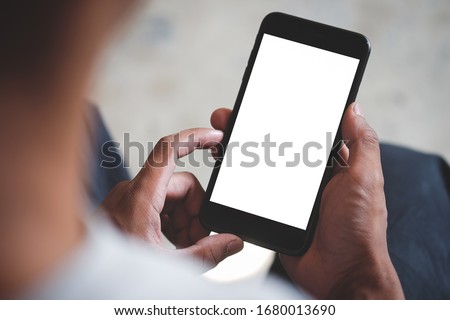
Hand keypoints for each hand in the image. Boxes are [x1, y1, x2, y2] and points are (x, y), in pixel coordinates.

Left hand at [101, 128, 243, 270]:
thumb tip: (233, 241)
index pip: (168, 149)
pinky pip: (159, 204)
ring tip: (181, 248)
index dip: (195, 137)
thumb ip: (206, 254)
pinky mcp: (128, 207)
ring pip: (172, 196)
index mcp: (140, 197)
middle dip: (195, 212)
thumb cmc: (111, 274)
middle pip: (181, 185)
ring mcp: (129, 199)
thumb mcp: (167, 265)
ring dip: (184, 220)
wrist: (78, 274)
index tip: (216, 137)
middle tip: (196, 241)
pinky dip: (171, 221)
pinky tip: (171, 244)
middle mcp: (133, 191)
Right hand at [210, 105, 403, 298]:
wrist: (339, 274)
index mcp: (332, 165)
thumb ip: (361, 144)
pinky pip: (254, 192)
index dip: (286, 114)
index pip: (306, 131)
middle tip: (232, 116)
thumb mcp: (365, 180)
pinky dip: (239, 181)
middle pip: (278, 145)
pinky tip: (225, 167)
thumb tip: (354, 109)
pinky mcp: (274, 212)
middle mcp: (308, 178)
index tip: (265, 100)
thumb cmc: (359, 230)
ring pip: (262, 167)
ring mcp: (289, 196)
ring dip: (242, 152)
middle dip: (254, 128)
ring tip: (222, 137)